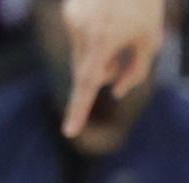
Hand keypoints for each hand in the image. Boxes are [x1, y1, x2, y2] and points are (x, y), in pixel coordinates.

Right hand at [62, 0, 165, 138]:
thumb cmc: (144, 2)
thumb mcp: (151, 37)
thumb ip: (136, 70)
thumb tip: (116, 92)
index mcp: (103, 42)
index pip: (88, 84)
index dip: (79, 110)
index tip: (69, 132)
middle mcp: (82, 33)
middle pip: (85, 72)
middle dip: (102, 75)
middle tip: (121, 69)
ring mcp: (71, 22)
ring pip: (80, 56)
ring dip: (97, 56)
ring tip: (116, 34)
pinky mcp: (69, 13)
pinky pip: (78, 37)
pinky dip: (91, 37)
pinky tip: (106, 18)